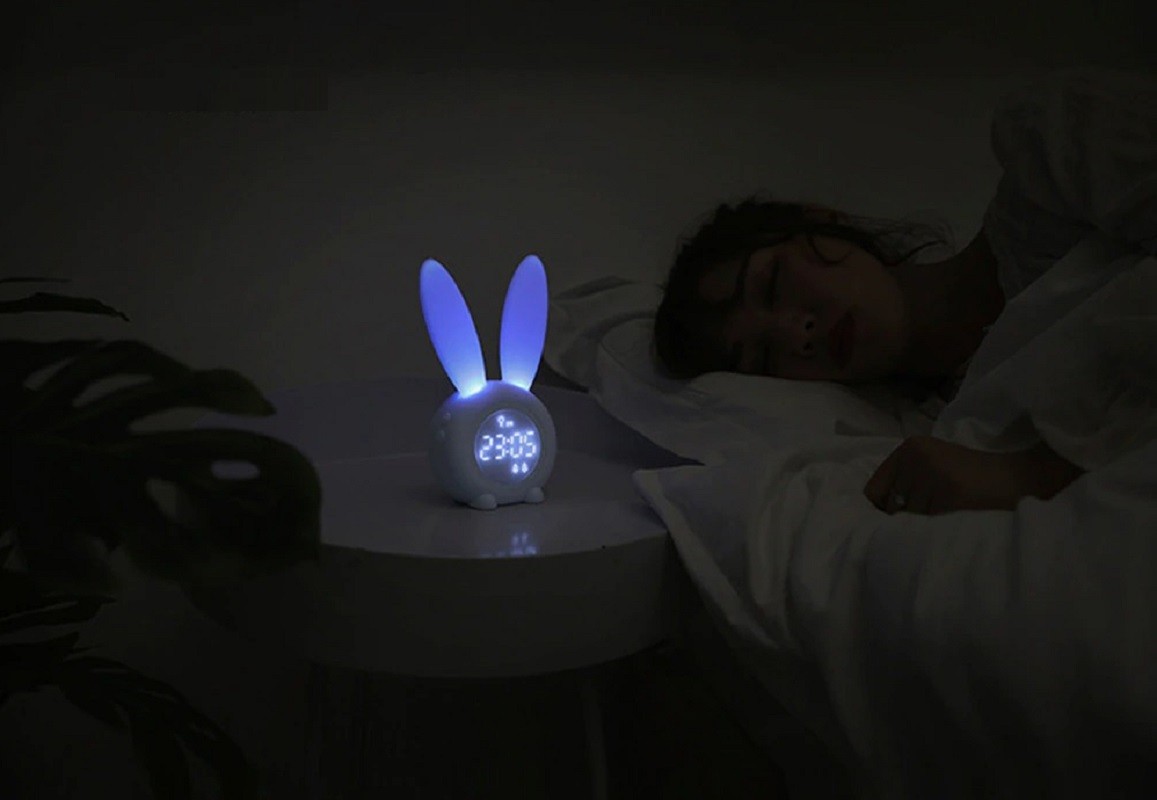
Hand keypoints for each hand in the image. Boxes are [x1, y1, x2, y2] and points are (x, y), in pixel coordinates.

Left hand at [863, 436, 1083, 515]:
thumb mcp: (935, 469)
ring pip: (911, 521)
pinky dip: (940, 536)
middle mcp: (916, 458)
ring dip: (926, 531)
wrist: (1025, 479)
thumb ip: (906, 485)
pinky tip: (958, 529)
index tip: (892, 528)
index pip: (873, 491)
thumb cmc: (977, 480)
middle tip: (937, 524)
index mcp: (910, 448)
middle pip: (892, 509)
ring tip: (951, 524)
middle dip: (909, 523)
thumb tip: (871, 521)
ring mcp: (932, 475)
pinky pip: (931, 528)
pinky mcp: (950, 495)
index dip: (881, 514)